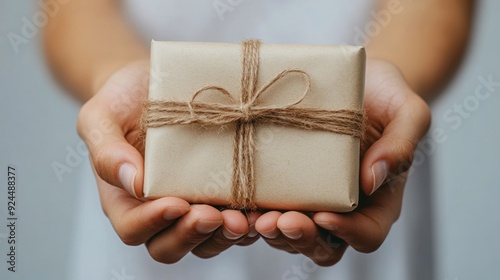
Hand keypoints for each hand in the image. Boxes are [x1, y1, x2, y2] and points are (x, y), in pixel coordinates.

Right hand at [77, 60, 259, 263]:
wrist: (154, 84)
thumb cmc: (123, 100)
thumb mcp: (101, 116)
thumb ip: (106, 150)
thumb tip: (131, 182)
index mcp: (124, 198)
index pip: (133, 228)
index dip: (154, 223)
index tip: (176, 203)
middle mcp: (157, 209)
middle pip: (169, 246)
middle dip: (193, 235)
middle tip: (215, 216)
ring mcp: (191, 204)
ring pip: (206, 241)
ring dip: (225, 235)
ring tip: (244, 219)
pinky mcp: (218, 194)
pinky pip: (231, 221)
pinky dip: (247, 221)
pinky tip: (262, 208)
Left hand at [255, 59, 430, 265]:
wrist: (354, 79)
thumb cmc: (386, 95)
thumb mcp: (407, 112)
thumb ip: (401, 144)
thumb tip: (372, 180)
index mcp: (379, 199)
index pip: (368, 234)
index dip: (347, 234)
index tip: (324, 216)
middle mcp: (344, 206)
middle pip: (324, 244)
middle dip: (300, 238)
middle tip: (279, 221)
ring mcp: (313, 197)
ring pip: (292, 234)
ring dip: (273, 231)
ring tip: (255, 217)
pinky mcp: (287, 182)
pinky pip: (271, 206)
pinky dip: (254, 211)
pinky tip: (238, 201)